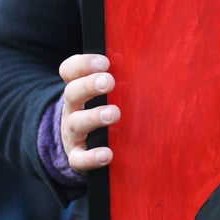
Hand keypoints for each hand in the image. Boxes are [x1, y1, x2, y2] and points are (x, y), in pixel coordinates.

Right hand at [59, 54, 119, 172]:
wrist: (82, 143)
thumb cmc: (103, 108)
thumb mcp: (106, 92)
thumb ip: (121, 77)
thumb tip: (149, 62)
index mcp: (79, 87)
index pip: (70, 70)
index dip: (83, 64)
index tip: (104, 62)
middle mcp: (73, 108)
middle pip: (72, 93)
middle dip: (89, 85)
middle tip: (109, 81)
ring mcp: (73, 132)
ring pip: (76, 123)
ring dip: (94, 117)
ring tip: (113, 113)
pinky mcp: (76, 155)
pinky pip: (79, 158)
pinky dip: (92, 157)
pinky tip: (107, 153)